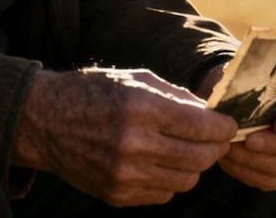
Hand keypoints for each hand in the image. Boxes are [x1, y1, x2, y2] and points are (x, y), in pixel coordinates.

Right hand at [14, 67, 237, 205]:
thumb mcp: (137, 80)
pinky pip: (164, 194)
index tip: (230, 125)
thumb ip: (178, 97)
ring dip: (194, 166)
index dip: (225, 128)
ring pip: (186, 181)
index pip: (202, 127)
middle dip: (216, 148)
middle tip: (216, 140)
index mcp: (142, 108)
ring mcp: (125, 174)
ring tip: (186, 150)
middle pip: (200, 158)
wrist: (46, 122)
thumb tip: (213, 113)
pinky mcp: (117, 194)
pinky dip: (170, 180)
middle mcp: (134, 144)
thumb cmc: (95, 93)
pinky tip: (160, 162)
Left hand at [218, 83, 275, 190]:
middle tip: (249, 140)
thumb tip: (240, 87)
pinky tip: (231, 160)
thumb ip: (251, 77)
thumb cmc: (244, 83)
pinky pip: (274, 180)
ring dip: (260, 160)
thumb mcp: (246, 73)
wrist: (232, 106)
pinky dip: (251, 172)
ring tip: (232, 148)